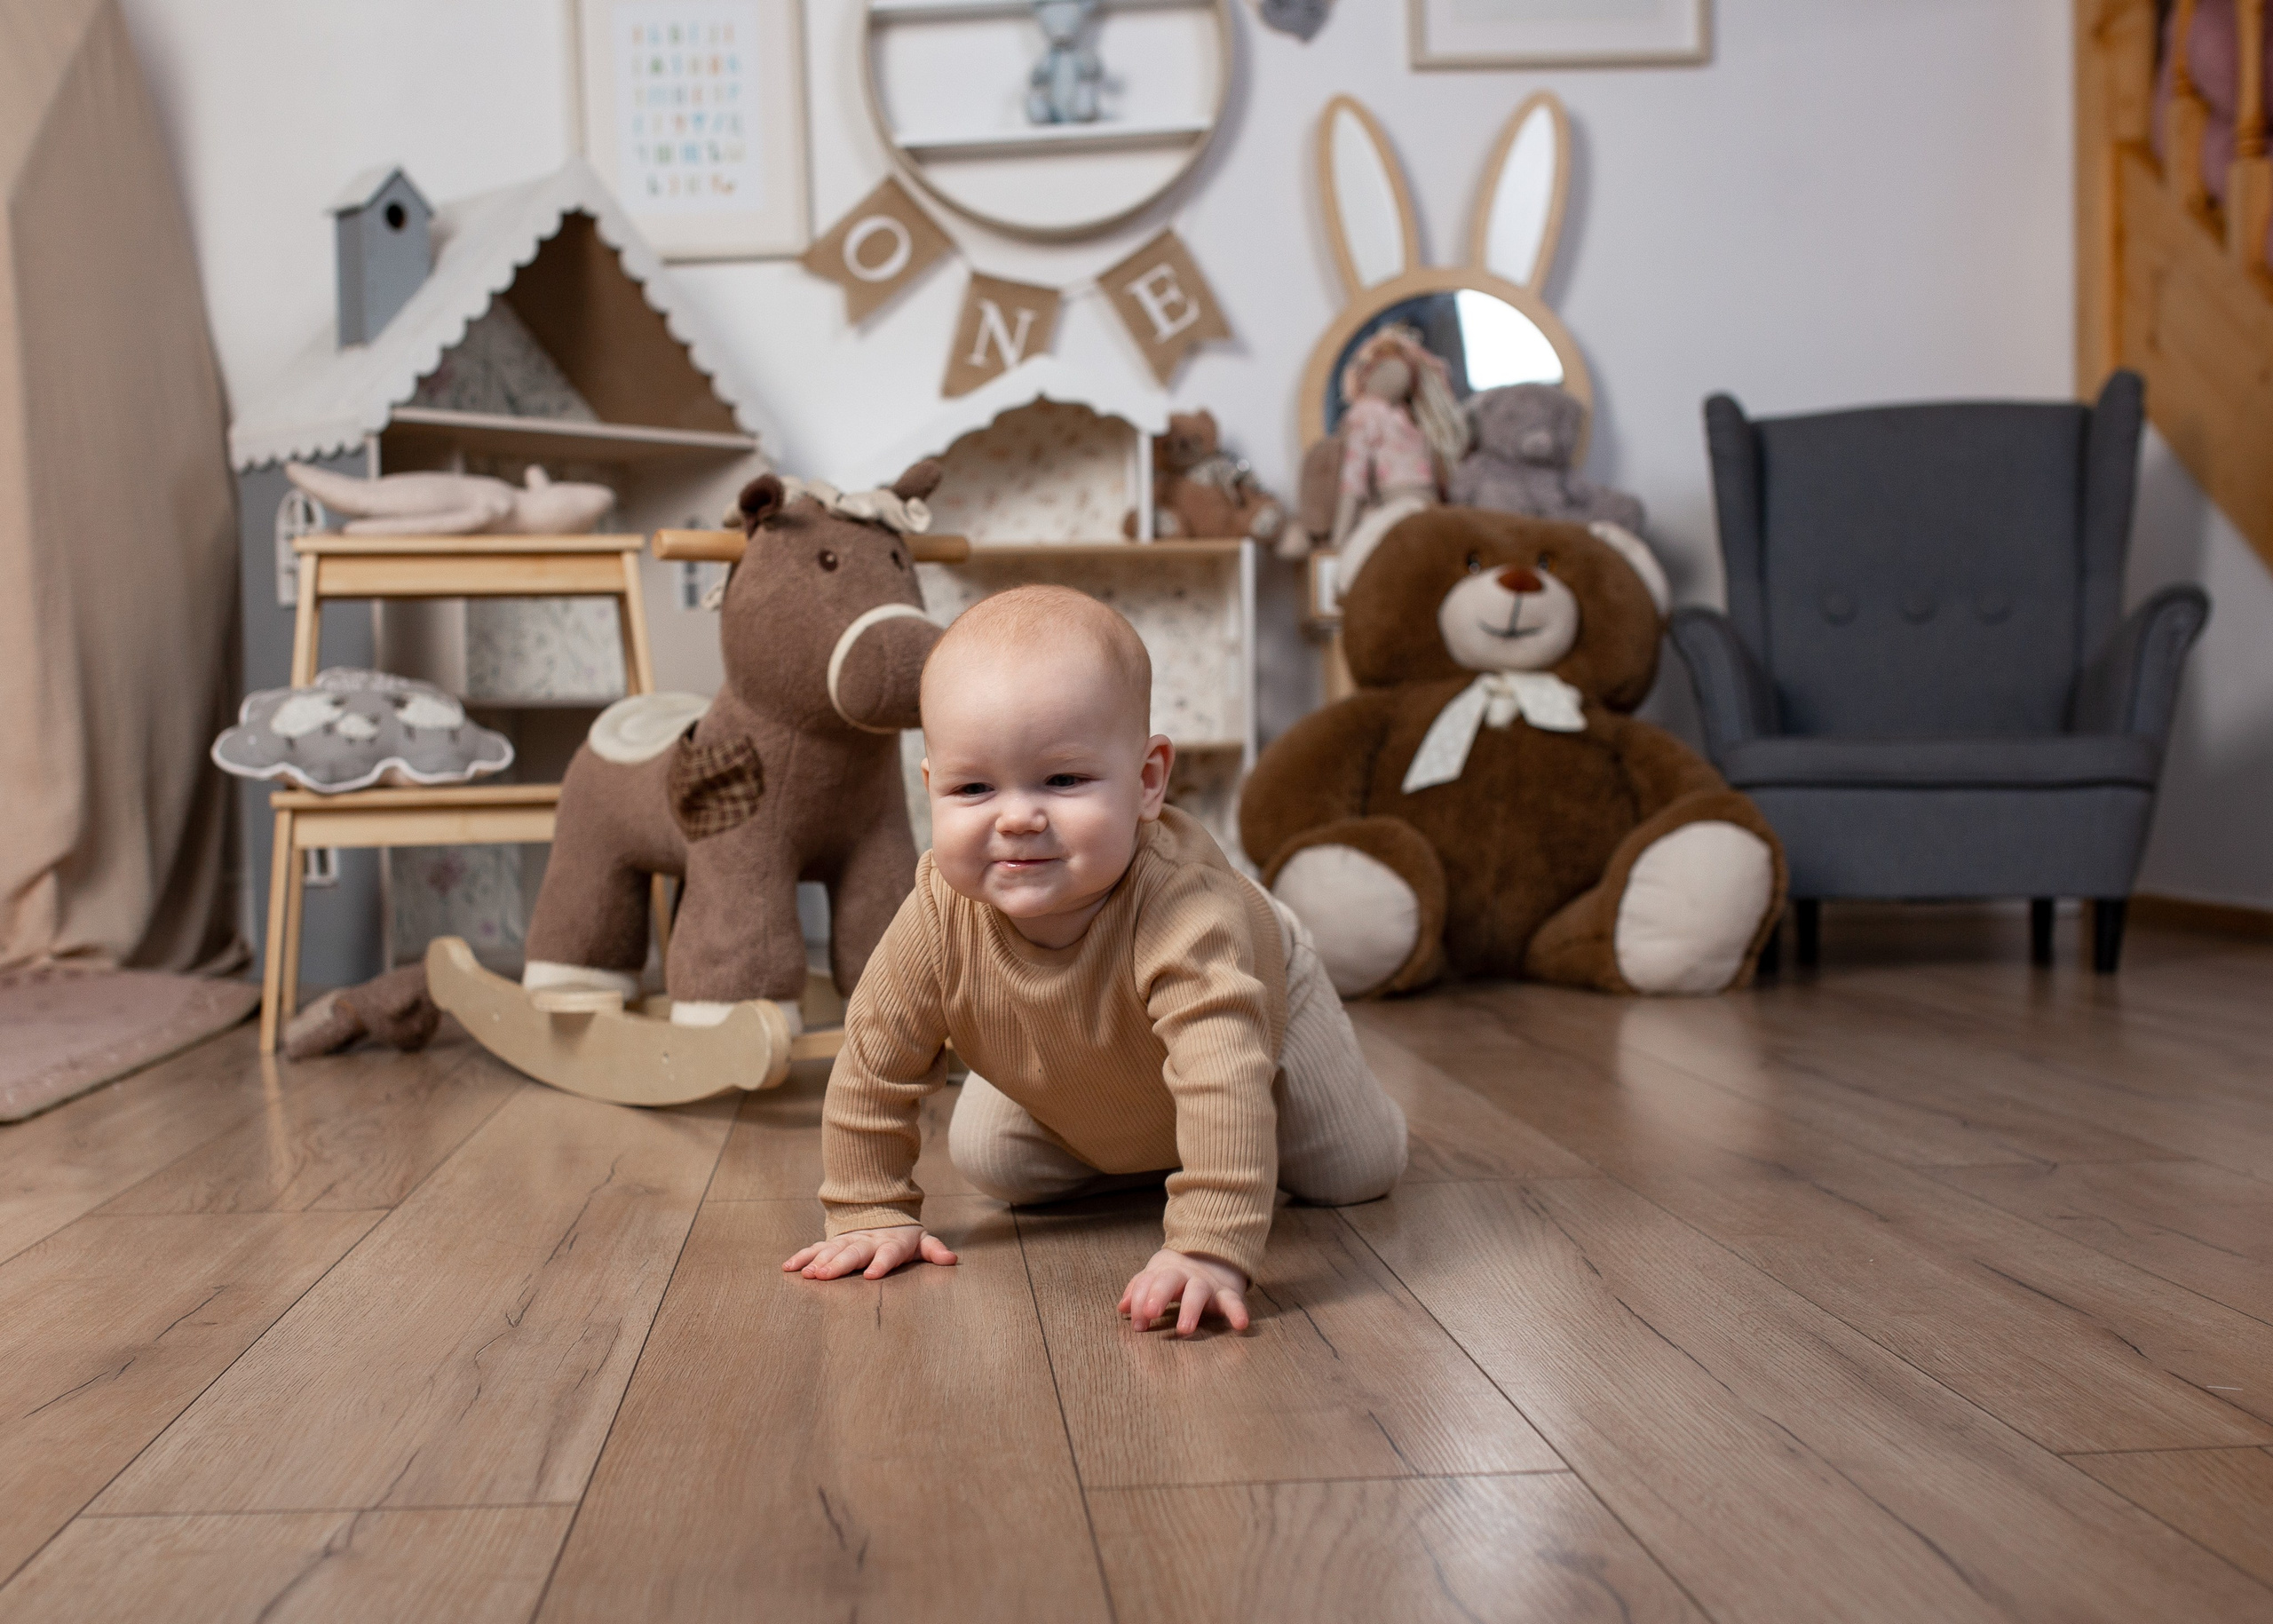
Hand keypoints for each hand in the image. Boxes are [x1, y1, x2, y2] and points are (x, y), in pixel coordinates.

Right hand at [782, 1225, 957, 1280]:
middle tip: (824, 1275)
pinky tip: (789, 1267)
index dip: (880, 1264)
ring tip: (807, 1273)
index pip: (887, 1255)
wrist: (881, 1213)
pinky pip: (815, 1249)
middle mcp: (866, 1242)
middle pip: (853, 1253)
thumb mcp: (922, 1241)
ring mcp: (847, 1241)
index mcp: (890, 1244)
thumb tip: (952, 1259)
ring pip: (831, 1250)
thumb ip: (935, 1250)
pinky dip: (802, 1257)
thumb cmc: (903, 1237)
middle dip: (838, 1264)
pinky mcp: (833, 1243)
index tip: (871, 1276)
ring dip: (818, 1261)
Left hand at [1119, 1248, 1249, 1336]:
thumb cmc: (1176, 1274)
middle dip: (1158, 1295)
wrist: (1213, 1254)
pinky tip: (1241, 1325)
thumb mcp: (1156, 1276)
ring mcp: (1206, 1284)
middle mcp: (1184, 1277)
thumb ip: (1139, 1290)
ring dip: (1190, 1309)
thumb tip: (1122, 1307)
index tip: (1137, 1323)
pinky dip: (1237, 1312)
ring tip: (1184, 1329)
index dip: (1140, 1300)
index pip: (1148, 1282)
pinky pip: (1233, 1301)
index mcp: (1164, 1273)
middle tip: (1151, 1314)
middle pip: (1169, 1281)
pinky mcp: (1226, 1293)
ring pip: (1197, 1292)